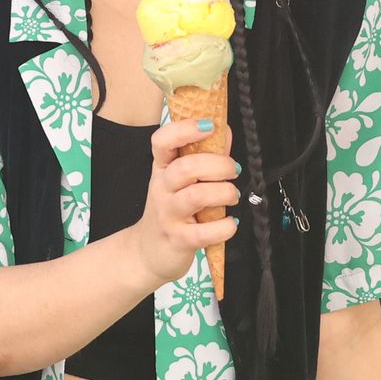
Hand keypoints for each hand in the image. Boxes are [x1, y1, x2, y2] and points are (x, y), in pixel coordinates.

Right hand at [129, 114, 238, 288]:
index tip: (210, 126)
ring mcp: (168, 215)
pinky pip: (205, 232)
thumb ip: (204, 156)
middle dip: (218, 165)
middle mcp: (162, 189)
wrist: (147, 253)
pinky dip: (225, 227)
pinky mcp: (179, 240)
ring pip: (196, 196)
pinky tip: (231, 223)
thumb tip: (225, 130)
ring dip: (224, 192)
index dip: (186, 129)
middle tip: (233, 171)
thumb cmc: (170, 211)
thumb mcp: (180, 182)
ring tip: (232, 196)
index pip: (162, 141)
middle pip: (186, 167)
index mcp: (162, 169)